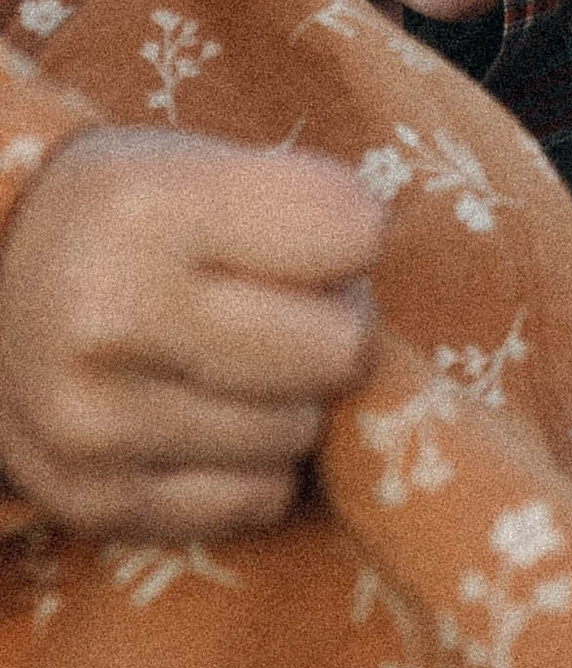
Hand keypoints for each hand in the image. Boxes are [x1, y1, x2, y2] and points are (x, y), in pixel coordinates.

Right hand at [0, 125, 384, 537]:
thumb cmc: (120, 218)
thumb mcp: (194, 166)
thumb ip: (299, 208)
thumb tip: (381, 292)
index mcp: (149, 209)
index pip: (352, 232)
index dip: (354, 234)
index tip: (318, 236)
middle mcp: (113, 316)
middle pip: (339, 349)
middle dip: (334, 326)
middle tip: (285, 310)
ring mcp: (96, 423)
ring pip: (299, 433)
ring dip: (290, 400)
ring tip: (231, 361)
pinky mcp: (94, 502)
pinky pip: (253, 500)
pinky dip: (253, 466)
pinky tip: (207, 418)